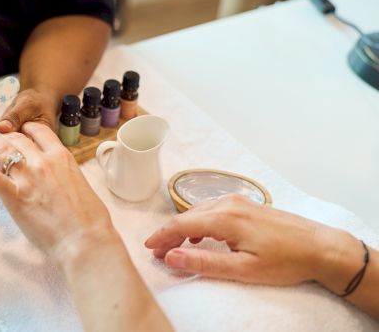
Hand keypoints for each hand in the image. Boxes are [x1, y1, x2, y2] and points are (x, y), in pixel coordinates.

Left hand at [0, 88, 57, 155]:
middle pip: (6, 152)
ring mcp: (15, 146)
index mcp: (36, 144)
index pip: (19, 148)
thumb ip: (16, 116)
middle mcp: (26, 149)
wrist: (36, 99)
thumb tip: (2, 127)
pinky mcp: (7, 141)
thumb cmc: (36, 101)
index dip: (2, 149)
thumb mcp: (28, 105)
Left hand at [0, 122, 115, 260]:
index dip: (23, 128)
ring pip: (1, 149)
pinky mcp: (15, 196)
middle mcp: (43, 161)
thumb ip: (65, 176)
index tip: (15, 129)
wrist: (85, 240)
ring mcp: (28, 177)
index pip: (38, 131)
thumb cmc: (90, 220)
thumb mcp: (81, 185)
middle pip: (15, 138)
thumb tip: (59, 180)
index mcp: (62, 157)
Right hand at [145, 194, 361, 291]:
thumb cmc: (284, 261)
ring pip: (199, 211)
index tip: (148, 248)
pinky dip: (199, 222)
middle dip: (170, 234)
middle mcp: (227, 203)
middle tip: (158, 252)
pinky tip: (200, 236)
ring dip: (183, 228)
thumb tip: (171, 257)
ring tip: (175, 247)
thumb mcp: (242, 269)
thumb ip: (203, 262)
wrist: (320, 246)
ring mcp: (237, 200)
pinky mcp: (245, 203)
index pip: (181, 225)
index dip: (162, 237)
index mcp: (224, 218)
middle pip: (187, 216)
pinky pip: (212, 209)